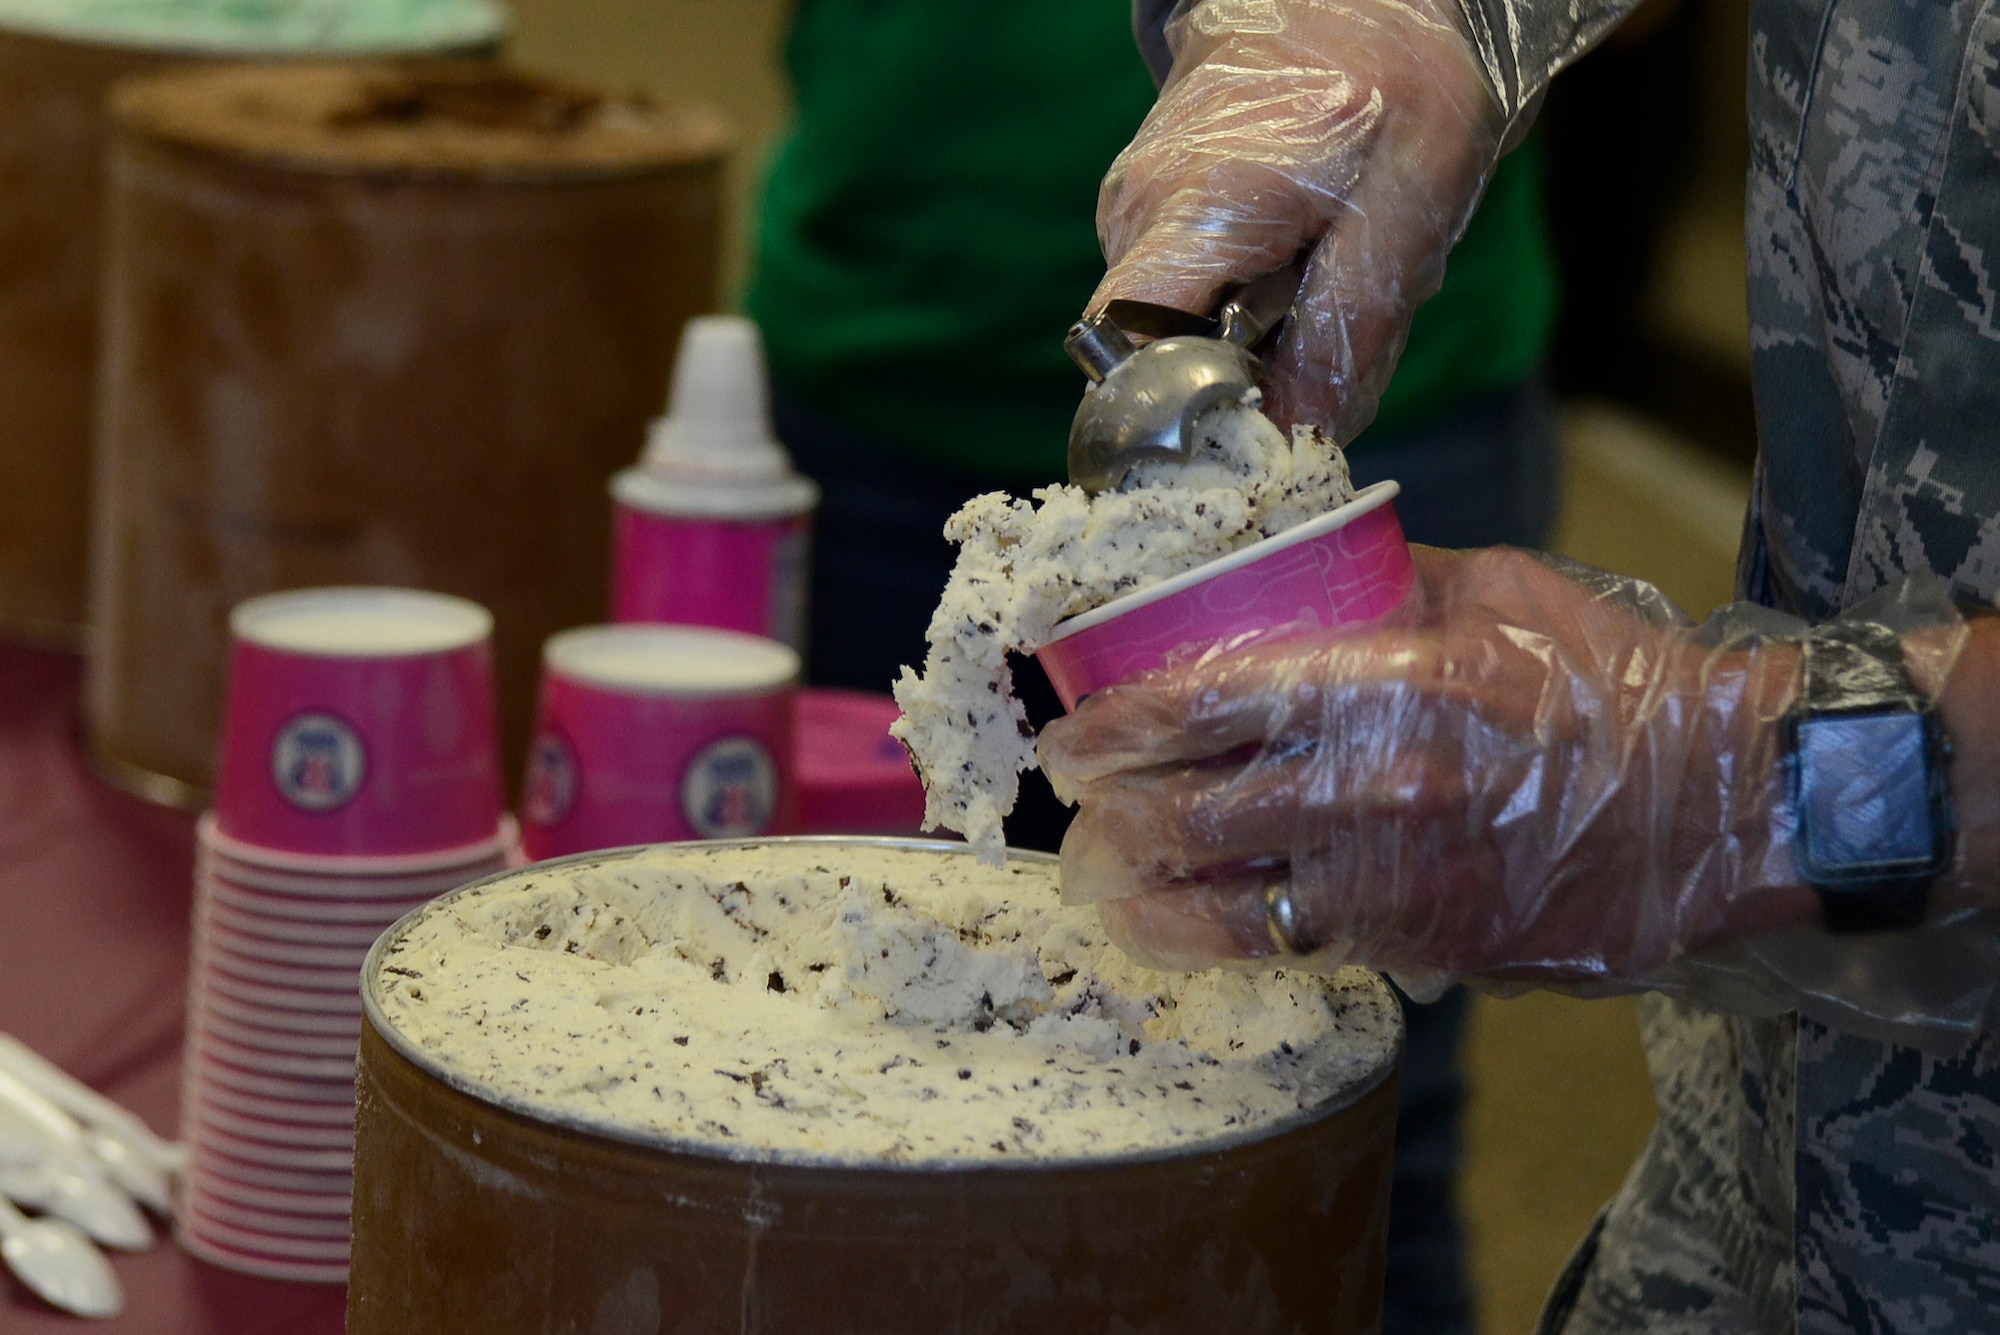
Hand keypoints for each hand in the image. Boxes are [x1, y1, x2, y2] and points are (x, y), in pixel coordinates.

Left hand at [1038, 547, 1817, 984]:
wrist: (1724, 809)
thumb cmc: (1609, 684)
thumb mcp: (1496, 588)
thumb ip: (1380, 578)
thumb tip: (1285, 573)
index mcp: (1388, 682)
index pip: (1205, 700)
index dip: (1116, 721)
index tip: (1070, 729)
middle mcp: (1374, 786)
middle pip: (1188, 807)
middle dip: (1105, 808)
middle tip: (1073, 798)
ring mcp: (1392, 876)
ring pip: (1218, 896)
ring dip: (1138, 887)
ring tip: (1099, 873)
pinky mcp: (1419, 942)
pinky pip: (1283, 947)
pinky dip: (1207, 939)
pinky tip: (1168, 928)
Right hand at [1093, 0, 1506, 435]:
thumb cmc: (1393, 81)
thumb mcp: (1410, 206)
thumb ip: (1350, 330)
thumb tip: (1301, 435)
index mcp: (1199, 206)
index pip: (1132, 349)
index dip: (1182, 410)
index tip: (1256, 424)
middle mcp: (1138, 209)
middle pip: (1158, 354)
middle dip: (1240, 375)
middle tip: (1323, 332)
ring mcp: (1133, 206)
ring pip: (1178, 328)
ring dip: (1252, 336)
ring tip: (1320, 272)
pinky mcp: (1148, 210)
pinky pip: (1187, 294)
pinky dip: (1246, 299)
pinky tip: (1297, 252)